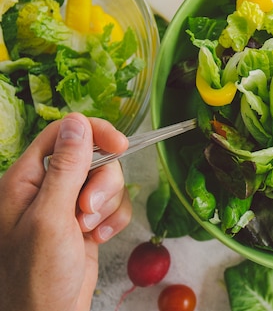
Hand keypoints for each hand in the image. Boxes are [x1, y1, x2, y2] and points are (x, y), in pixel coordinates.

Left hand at [0, 113, 131, 310]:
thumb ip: (66, 168)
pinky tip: (100, 239)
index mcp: (26, 179)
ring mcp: (68, 205)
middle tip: (87, 211)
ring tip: (89, 231)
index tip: (120, 145)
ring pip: (107, 181)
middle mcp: (47, 188)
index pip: (63, 134)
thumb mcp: (50, 218)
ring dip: (108, 206)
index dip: (94, 133)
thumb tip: (77, 122)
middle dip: (102, 184)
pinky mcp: (87, 222)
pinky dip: (114, 220)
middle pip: (93, 157)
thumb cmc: (37, 276)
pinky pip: (114, 204)